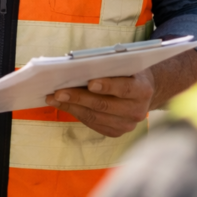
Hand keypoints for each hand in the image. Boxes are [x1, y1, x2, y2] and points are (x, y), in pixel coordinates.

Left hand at [49, 50, 196, 135]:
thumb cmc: (129, 72)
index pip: (124, 88)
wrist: (143, 92)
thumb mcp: (126, 64)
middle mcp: (137, 110)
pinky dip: (77, 113)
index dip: (107, 86)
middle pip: (104, 105)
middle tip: (59, 92)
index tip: (90, 83)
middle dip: (79, 98)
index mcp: (143, 90)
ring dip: (72, 107)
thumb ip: (110, 66)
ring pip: (95, 117)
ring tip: (54, 99)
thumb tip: (79, 66)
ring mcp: (127, 124)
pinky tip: (64, 105)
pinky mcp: (117, 132)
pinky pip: (93, 124)